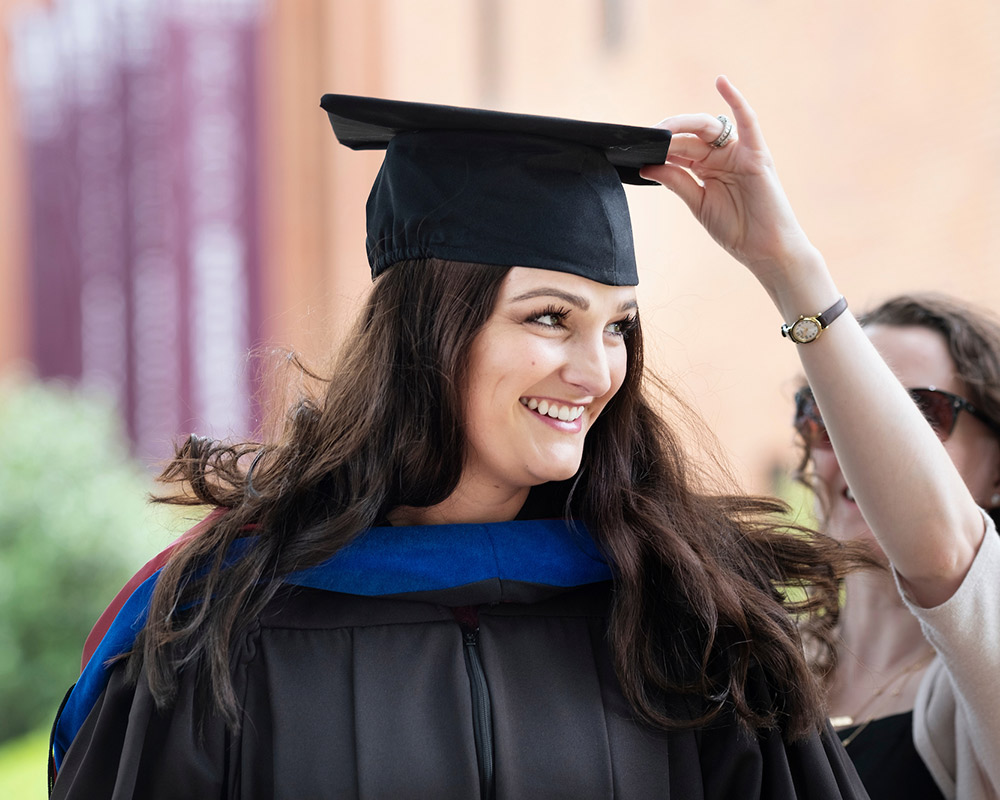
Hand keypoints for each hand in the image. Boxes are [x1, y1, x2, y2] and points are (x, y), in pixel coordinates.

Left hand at [640, 76, 819, 291]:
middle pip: (690, 136)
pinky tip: (722, 82)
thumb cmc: (736, 229)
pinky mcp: (757, 154)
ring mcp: (739, 153)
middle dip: (667, 135)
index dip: (658, 147)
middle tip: (646, 137)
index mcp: (706, 169)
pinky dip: (736, 100)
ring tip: (664, 129)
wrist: (765, 250)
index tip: (634, 147)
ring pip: (709, 128)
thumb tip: (648, 166)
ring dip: (685, 124)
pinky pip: (747, 122)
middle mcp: (721, 156)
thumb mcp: (698, 204)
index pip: (678, 150)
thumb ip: (676, 182)